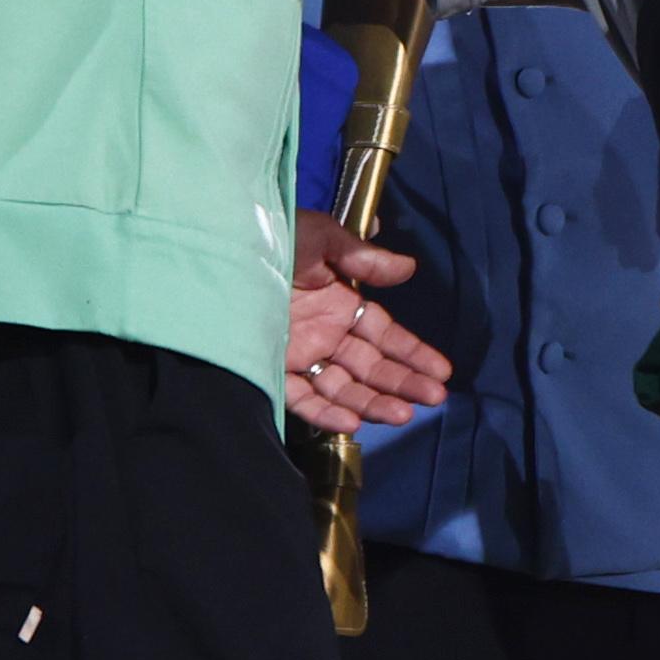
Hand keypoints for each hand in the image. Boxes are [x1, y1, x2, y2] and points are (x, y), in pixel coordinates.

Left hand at [286, 215, 452, 434]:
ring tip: (403, 414)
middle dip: (404, 382)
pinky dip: (326, 411)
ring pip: (343, 386)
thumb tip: (409, 270)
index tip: (442, 371)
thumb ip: (364, 258)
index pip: (384, 334)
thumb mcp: (321, 237)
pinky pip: (301, 397)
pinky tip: (353, 422)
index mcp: (339, 301)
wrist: (218, 251)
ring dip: (374, 401)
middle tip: (435, 398)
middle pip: (370, 365)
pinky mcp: (269, 369)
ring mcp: (298, 354)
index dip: (413, 352)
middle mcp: (324, 332)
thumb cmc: (271, 238)